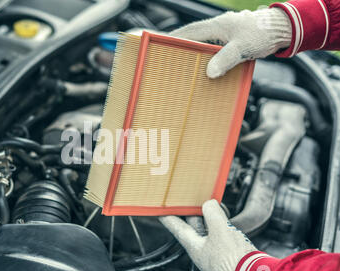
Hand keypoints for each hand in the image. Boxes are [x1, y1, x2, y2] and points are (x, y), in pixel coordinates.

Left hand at [159, 200, 256, 270]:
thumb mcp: (221, 228)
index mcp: (193, 246)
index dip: (167, 215)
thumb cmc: (235, 259)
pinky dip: (222, 224)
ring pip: (208, 229)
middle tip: (194, 199)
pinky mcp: (227, 253)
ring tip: (216, 207)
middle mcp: (201, 250)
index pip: (175, 226)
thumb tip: (209, 204)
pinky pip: (220, 234)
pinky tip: (227, 220)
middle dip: (195, 212)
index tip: (159, 208)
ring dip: (212, 217)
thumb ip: (212, 212)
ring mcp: (214, 252)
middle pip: (193, 225)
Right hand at [170, 8, 291, 77]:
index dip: (173, 40)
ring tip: (180, 63)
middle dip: (179, 46)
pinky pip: (212, 47)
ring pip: (202, 42)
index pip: (189, 33)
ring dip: (192, 51)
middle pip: (192, 36)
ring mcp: (225, 32)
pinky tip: (203, 65)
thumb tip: (210, 73)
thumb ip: (225, 59)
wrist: (283, 29)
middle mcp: (218, 27)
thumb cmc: (264, 34)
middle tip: (166, 57)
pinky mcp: (231, 39)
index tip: (159, 45)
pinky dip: (205, 55)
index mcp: (217, 25)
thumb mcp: (243, 48)